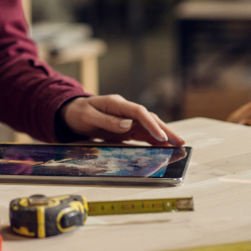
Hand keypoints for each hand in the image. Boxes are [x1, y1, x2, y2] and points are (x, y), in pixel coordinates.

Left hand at [60, 95, 183, 145]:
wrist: (70, 112)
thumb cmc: (78, 113)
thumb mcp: (88, 117)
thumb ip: (107, 120)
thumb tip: (127, 125)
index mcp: (116, 104)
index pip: (139, 112)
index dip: (151, 124)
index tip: (162, 137)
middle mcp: (125, 110)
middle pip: (149, 118)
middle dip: (165, 130)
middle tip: (180, 142)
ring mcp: (126, 119)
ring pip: (149, 126)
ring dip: (163, 135)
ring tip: (179, 145)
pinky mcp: (125, 127)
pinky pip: (142, 133)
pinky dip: (154, 139)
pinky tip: (164, 146)